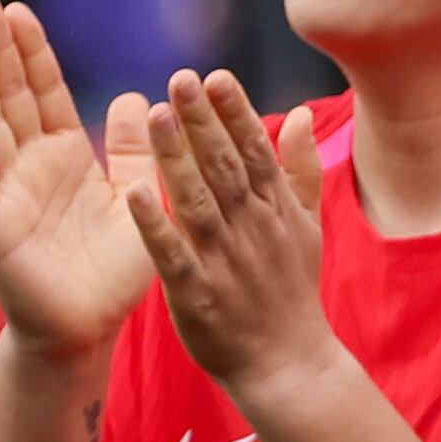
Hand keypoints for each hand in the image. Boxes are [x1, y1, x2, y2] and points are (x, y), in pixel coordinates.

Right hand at [0, 0, 156, 365]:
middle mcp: (29, 165)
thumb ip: (137, 150)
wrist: (88, 328)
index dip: (32, 53)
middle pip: (10, 95)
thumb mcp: (138, 198)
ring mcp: (5, 189)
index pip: (46, 93)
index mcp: (67, 156)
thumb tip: (143, 96)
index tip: (20, 10)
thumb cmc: (115, 270)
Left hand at [127, 70, 340, 406]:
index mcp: (276, 212)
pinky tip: (133, 192)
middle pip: (227, 168)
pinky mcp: (196, 294)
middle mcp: (252, 230)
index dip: (236, 115)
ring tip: (154, 116)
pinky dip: (155, 224)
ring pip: (198, 202)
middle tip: (181, 79)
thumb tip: (300, 115)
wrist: (288, 365)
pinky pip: (172, 254)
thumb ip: (299, 170)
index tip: (214, 77)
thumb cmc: (289, 292)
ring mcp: (224, 262)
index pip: (256, 153)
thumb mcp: (306, 228)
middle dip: (205, 124)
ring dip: (177, 159)